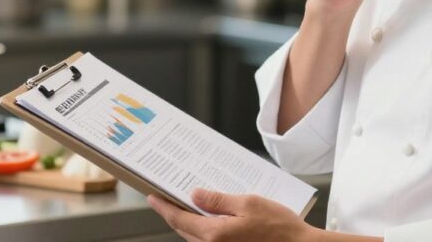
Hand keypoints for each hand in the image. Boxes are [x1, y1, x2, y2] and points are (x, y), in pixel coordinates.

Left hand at [148, 188, 315, 241]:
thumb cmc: (280, 228)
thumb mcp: (248, 203)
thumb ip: (218, 200)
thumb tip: (195, 195)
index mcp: (215, 234)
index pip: (179, 219)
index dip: (163, 207)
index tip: (152, 197)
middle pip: (184, 230)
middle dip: (173, 214)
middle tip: (166, 198)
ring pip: (195, 238)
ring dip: (188, 222)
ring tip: (187, 204)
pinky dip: (203, 230)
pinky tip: (210, 218)